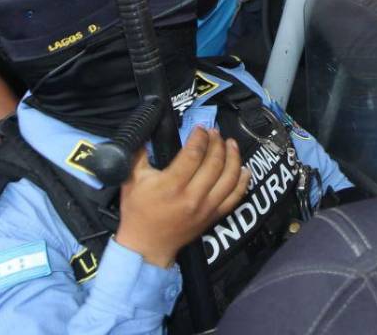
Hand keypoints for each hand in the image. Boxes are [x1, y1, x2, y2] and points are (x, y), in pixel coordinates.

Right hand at [116, 127, 249, 267]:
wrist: (146, 247)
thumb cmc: (138, 212)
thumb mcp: (132, 180)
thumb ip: (139, 155)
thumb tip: (147, 131)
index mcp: (171, 185)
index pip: (194, 154)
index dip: (200, 137)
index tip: (200, 129)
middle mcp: (192, 196)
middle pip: (214, 162)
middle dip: (217, 143)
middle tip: (215, 132)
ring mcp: (206, 207)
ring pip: (229, 178)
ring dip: (233, 157)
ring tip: (231, 143)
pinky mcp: (214, 216)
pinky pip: (235, 197)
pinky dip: (243, 182)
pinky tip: (244, 169)